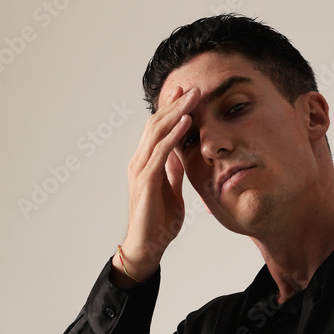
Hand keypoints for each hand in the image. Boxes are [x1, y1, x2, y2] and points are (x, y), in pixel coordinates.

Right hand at [115, 85, 199, 281]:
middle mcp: (138, 162)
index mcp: (144, 163)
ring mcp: (140, 170)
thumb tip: (178, 156)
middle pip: (156, 123)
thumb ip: (172, 172)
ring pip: (157, 132)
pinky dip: (174, 134)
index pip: (156, 128)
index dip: (171, 109)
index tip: (188, 93)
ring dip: (177, 112)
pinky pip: (161, 152)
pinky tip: (187, 121)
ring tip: (194, 96)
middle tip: (195, 86)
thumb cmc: (158, 223)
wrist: (147, 247)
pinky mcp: (145, 181)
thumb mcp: (170, 191)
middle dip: (176, 104)